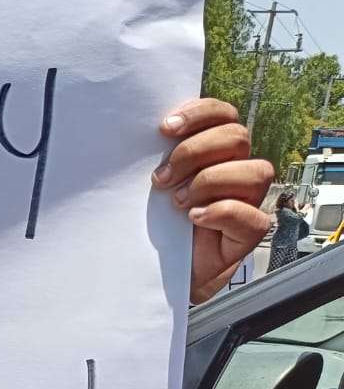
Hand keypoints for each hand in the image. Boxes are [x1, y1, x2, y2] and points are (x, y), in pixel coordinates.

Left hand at [154, 99, 273, 303]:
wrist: (156, 275)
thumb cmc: (153, 226)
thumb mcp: (149, 188)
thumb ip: (155, 159)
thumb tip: (134, 135)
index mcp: (214, 152)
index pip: (222, 115)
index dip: (199, 113)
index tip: (164, 128)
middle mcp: (236, 170)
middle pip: (237, 137)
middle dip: (194, 152)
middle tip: (160, 179)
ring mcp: (247, 201)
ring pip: (254, 171)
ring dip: (209, 181)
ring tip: (176, 202)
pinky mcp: (249, 233)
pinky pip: (252, 215)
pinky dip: (221, 212)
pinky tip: (193, 218)